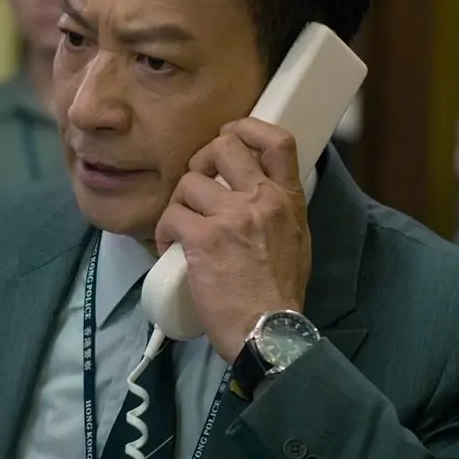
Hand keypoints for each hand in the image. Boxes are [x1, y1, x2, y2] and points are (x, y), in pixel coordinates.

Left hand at [154, 118, 311, 362]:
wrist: (269, 331)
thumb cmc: (280, 295)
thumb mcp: (296, 241)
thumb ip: (277, 212)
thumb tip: (256, 196)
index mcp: (288, 200)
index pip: (279, 141)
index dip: (248, 128)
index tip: (230, 135)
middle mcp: (262, 199)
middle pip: (223, 146)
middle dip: (201, 160)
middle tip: (194, 187)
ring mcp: (232, 216)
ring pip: (188, 182)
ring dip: (178, 205)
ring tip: (180, 231)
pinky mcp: (203, 237)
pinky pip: (170, 215)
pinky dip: (162, 232)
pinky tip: (168, 249)